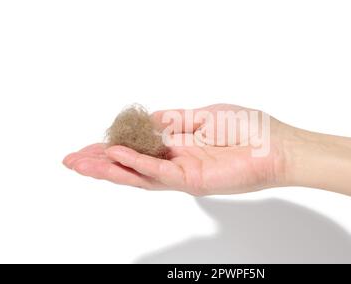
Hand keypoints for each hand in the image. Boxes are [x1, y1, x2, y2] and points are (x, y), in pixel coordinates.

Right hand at [63, 104, 291, 195]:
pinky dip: (136, 166)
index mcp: (181, 145)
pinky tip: (115, 158)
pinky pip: (160, 173)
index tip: (92, 143)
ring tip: (81, 164)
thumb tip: (146, 119)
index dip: (116, 146)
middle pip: (134, 166)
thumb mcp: (205, 115)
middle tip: (72, 160)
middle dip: (102, 163)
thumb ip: (174, 120)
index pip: (141, 148)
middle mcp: (178, 162)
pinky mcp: (194, 181)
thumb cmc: (249, 128)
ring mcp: (185, 174)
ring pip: (140, 175)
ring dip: (110, 170)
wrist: (278, 146)